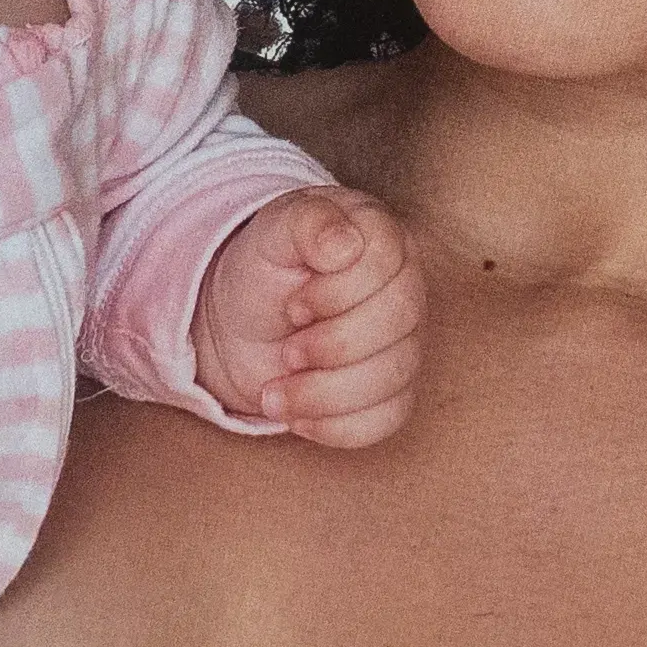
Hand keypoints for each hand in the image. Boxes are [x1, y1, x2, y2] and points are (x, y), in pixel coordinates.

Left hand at [194, 186, 425, 449]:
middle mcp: (405, 289)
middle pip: (398, 324)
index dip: (335, 294)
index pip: (384, 265)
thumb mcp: (271, 232)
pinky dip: (333, 426)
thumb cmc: (263, 269)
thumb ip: (307, 221)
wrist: (240, 325)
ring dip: (322, 394)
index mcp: (382, 240)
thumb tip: (343, 244)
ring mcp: (405, 344)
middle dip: (330, 346)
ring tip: (274, 391)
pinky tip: (297, 415)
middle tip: (286, 350)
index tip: (292, 304)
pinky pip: (384, 420)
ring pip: (391, 379)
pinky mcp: (393, 393)